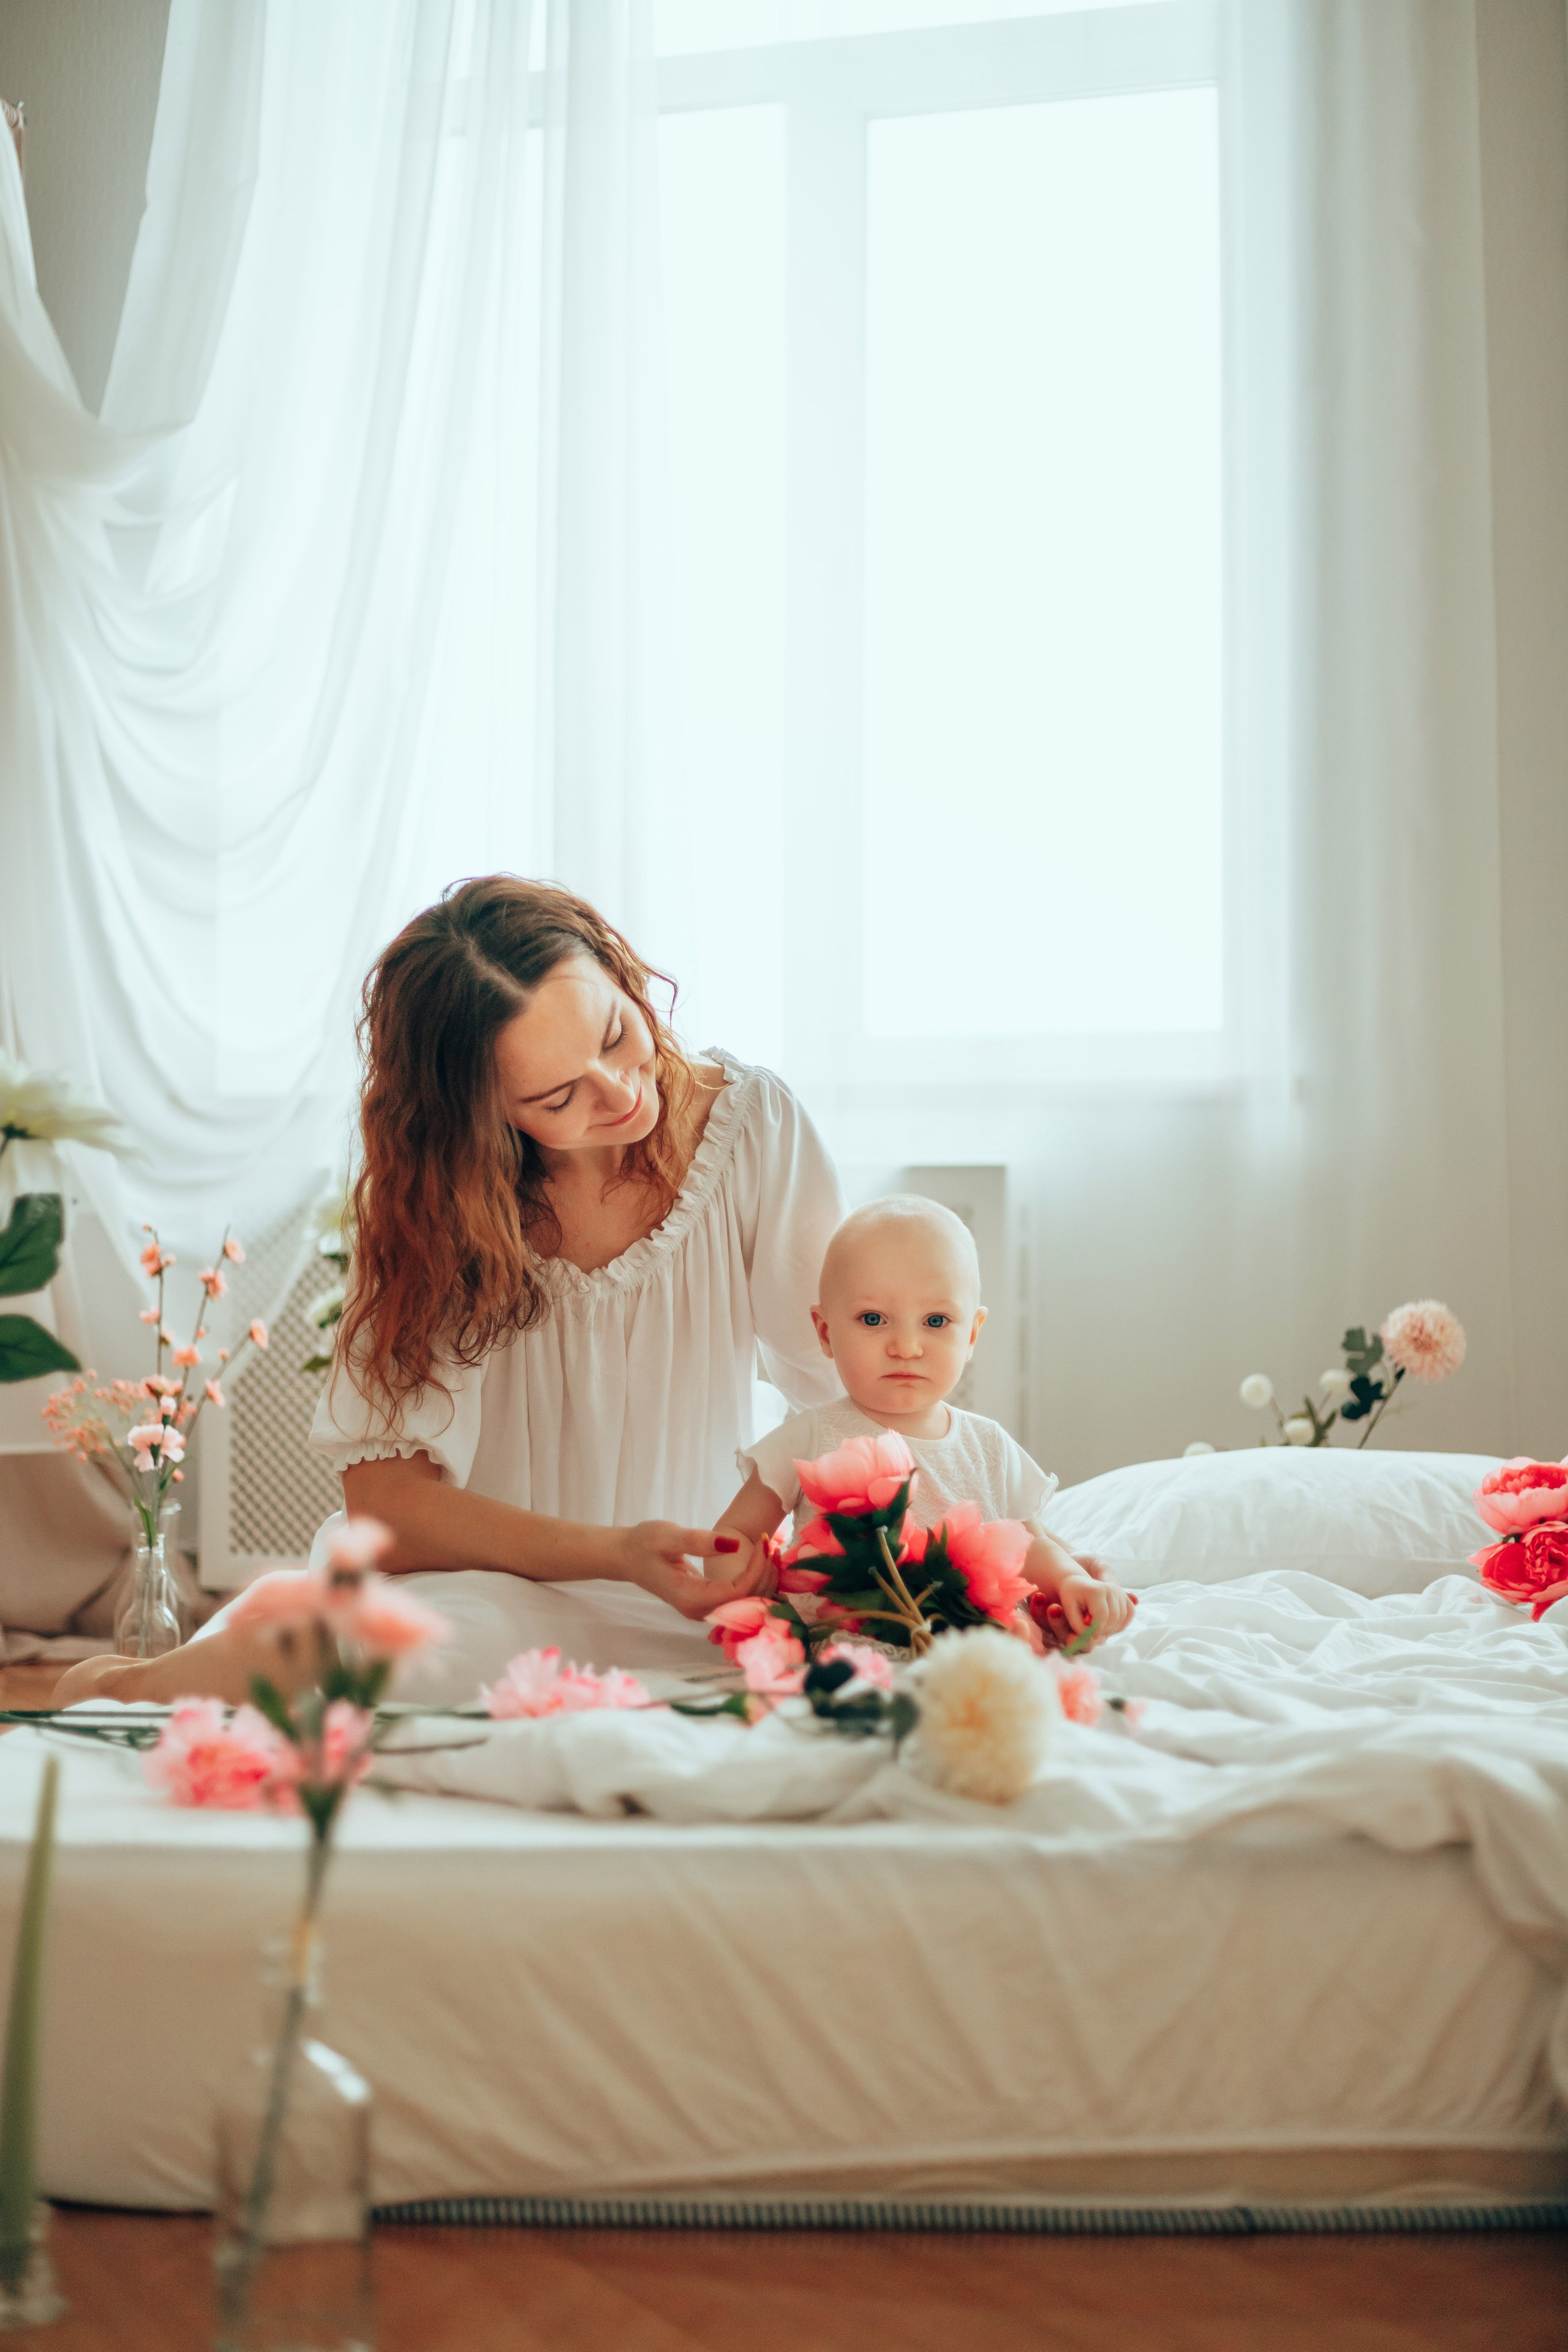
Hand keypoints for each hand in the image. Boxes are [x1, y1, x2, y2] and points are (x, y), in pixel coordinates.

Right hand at [615, 1521, 773, 1620]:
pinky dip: (753, 1580)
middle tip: (771, 1542)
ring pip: (746, 1603)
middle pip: (747, 1602)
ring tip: (769, 1548)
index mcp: (691, 1598)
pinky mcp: (706, 1603)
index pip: (738, 1592)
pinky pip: (738, 1598)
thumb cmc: (644, 1543)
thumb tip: (734, 1545)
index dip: (756, 1569)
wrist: (626, 1556)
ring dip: (762, 1577)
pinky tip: (759, 1560)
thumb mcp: (668, 1536)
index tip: (763, 1541)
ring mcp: (703, 1610)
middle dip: (764, 1573)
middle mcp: (699, 1611)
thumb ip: (699, 1541)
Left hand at [1038, 1570, 1136, 1648]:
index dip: (1095, 1630)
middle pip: (1114, 1618)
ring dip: (1112, 1628)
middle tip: (1092, 1635)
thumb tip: (1092, 1637)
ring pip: (1123, 1618)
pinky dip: (1121, 1622)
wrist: (1077, 1576)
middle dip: (1103, 1630)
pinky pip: (1129, 1613)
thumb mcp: (1068, 1606)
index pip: (1101, 1616)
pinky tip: (1109, 1625)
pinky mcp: (1125, 1596)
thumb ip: (1077, 1623)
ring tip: (1099, 1629)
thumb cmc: (1069, 1592)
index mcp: (1097, 1590)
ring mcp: (1120, 1591)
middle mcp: (1112, 1589)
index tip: (1087, 1636)